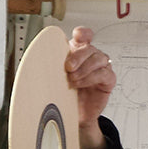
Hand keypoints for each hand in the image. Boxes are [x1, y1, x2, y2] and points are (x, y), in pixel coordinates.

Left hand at [65, 26, 115, 148]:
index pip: (85, 36)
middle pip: (89, 47)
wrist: (74, 115)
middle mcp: (91, 58)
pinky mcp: (108, 80)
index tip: (76, 36)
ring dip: (84, 68)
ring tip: (72, 79)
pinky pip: (104, 73)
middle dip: (78, 56)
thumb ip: (54, 66)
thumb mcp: (56, 78)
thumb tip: (40, 60)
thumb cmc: (65, 95)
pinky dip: (91, 77)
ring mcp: (101, 68)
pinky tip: (81, 84)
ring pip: (98, 58)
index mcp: (78, 52)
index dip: (82, 33)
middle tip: (68, 67)